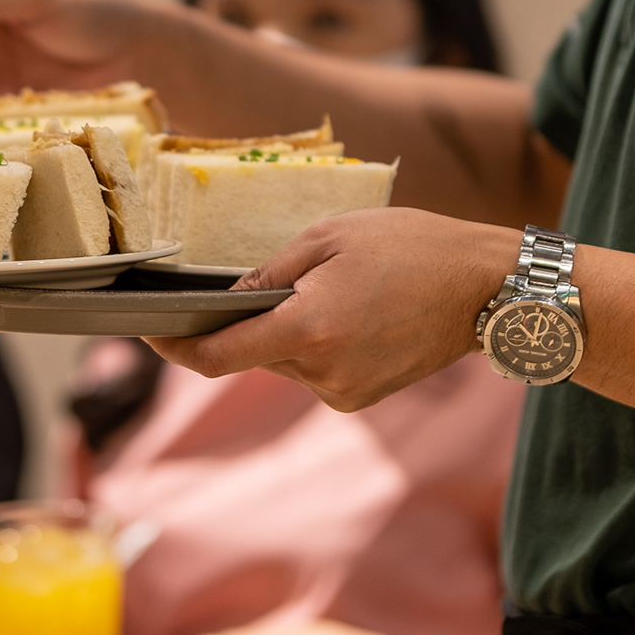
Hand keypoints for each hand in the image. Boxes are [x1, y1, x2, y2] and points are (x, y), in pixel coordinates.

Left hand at [151, 209, 517, 412]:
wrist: (487, 288)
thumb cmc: (410, 246)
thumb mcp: (328, 237)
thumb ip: (268, 273)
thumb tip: (224, 300)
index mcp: (307, 330)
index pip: (215, 356)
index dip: (172, 348)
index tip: (147, 333)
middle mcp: (323, 372)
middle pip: (252, 354)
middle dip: (244, 322)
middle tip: (256, 281)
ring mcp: (345, 392)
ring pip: (284, 362)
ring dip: (285, 331)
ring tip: (327, 288)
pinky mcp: (363, 397)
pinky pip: (315, 370)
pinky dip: (314, 343)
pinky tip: (349, 311)